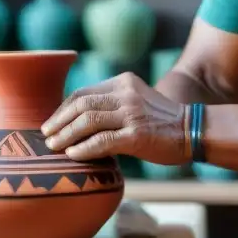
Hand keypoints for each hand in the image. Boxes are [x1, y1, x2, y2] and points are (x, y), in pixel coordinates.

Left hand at [41, 72, 189, 163]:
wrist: (192, 130)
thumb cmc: (160, 122)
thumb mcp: (135, 101)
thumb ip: (111, 104)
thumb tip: (76, 120)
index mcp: (123, 82)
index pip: (83, 93)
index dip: (62, 109)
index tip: (51, 124)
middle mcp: (126, 93)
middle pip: (81, 104)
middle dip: (59, 122)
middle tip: (46, 137)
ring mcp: (132, 113)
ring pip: (88, 121)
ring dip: (66, 135)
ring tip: (54, 147)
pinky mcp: (137, 135)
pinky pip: (102, 141)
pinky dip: (83, 149)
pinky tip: (73, 156)